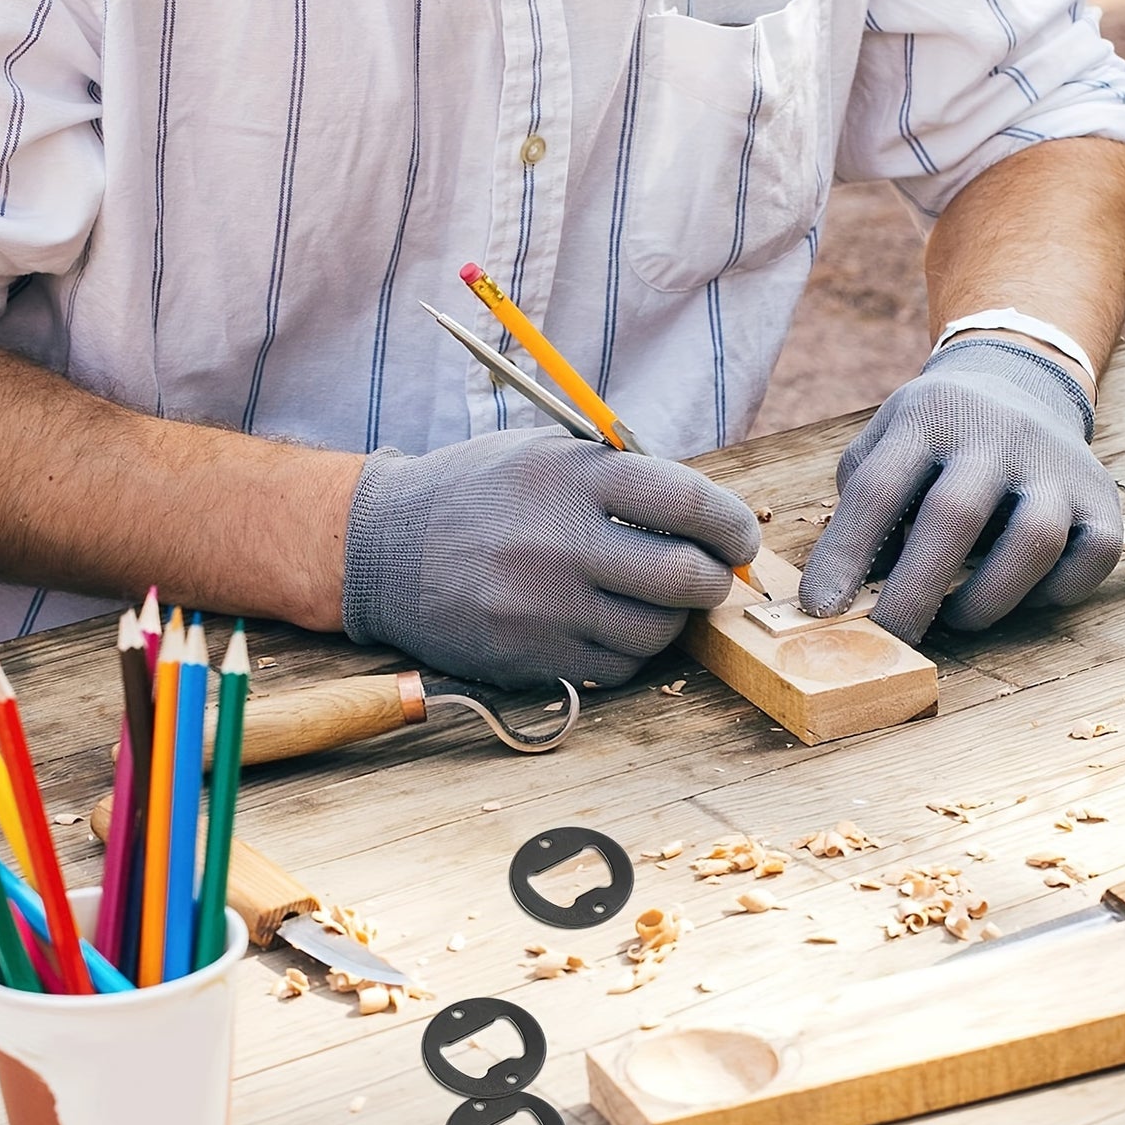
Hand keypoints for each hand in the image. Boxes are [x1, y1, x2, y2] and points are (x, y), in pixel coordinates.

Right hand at [341, 429, 759, 686]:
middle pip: (685, 577)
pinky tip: (608, 624)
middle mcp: (559, 543)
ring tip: (652, 598)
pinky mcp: (528, 657)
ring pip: (656, 632)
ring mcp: (542, 608)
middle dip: (713, 579)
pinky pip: (616, 668)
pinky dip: (629, 650)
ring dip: (671, 619)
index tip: (741, 537)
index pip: (688, 501)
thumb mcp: (548, 456)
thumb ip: (625, 479)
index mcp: (572, 478)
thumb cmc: (481, 494)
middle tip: (709, 575)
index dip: (732, 524)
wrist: (383, 546)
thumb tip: (714, 522)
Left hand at [798, 340, 1121, 639]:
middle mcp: (995, 433)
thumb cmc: (938, 437)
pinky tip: (1020, 596)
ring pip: (1033, 540)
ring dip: (988, 597)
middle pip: (955, 516)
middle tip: (889, 641)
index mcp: (928, 418)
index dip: (845, 554)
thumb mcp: (887, 441)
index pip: (878, 489)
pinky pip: (1088, 558)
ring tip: (957, 618)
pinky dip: (1052, 594)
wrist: (1025, 384)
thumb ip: (862, 504)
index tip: (820, 610)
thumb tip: (842, 590)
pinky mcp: (1101, 498)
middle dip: (915, 592)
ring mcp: (1054, 465)